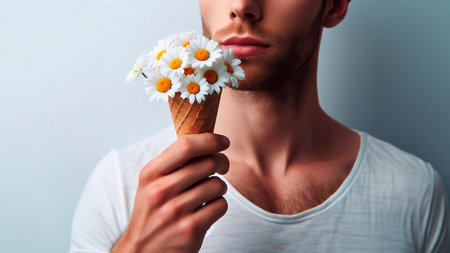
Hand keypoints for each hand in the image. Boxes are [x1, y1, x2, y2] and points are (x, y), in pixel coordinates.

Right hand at [111, 132, 229, 252]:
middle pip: (208, 163)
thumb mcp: (152, 184)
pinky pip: (221, 205)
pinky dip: (219, 206)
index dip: (211, 139)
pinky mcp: (190, 230)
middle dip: (222, 162)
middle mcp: (160, 191)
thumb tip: (207, 140)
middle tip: (222, 167)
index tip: (223, 141)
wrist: (142, 252)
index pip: (186, 146)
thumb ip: (174, 163)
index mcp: (150, 174)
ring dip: (219, 187)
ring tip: (208, 193)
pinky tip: (207, 210)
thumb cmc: (153, 212)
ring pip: (218, 185)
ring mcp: (175, 212)